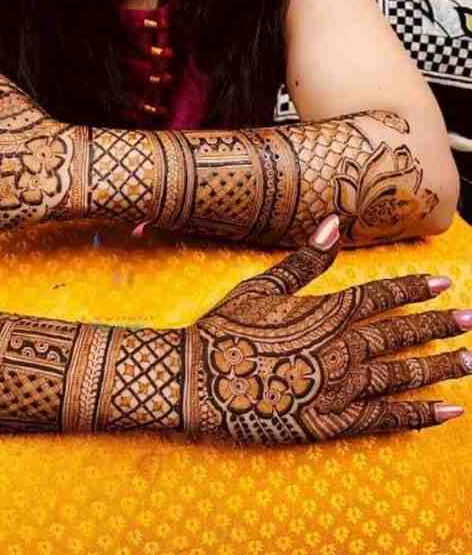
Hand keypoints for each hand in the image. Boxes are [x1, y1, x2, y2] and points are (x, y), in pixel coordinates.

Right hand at [194, 215, 470, 441]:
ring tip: (470, 361)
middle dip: (438, 327)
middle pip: (400, 335)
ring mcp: (340, 388)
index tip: (443, 284)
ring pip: (401, 375)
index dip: (413, 289)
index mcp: (326, 313)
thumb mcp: (260, 287)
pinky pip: (385, 419)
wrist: (200, 379)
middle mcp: (342, 350)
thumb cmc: (226, 330)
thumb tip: (334, 224)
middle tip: (470, 322)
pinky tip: (448, 411)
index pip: (381, 297)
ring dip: (439, 367)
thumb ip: (303, 260)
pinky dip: (419, 414)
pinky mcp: (331, 422)